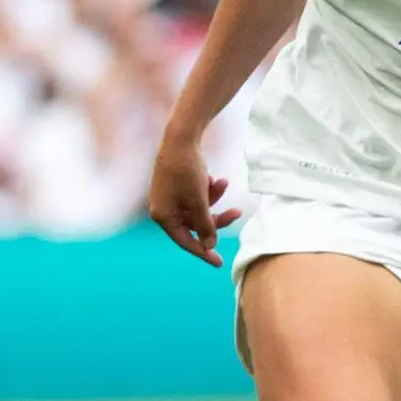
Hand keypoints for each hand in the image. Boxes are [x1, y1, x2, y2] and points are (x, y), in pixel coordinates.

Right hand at [147, 134, 239, 264]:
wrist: (181, 137)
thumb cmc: (187, 171)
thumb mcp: (199, 202)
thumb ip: (205, 225)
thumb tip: (209, 245)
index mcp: (163, 216)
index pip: (185, 240)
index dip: (203, 252)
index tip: (218, 262)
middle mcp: (164, 208)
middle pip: (194, 223)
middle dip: (216, 216)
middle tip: (237, 213)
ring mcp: (170, 196)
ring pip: (198, 208)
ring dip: (214, 198)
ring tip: (223, 182)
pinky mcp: (177, 185)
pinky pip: (196, 196)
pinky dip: (207, 189)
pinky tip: (213, 176)